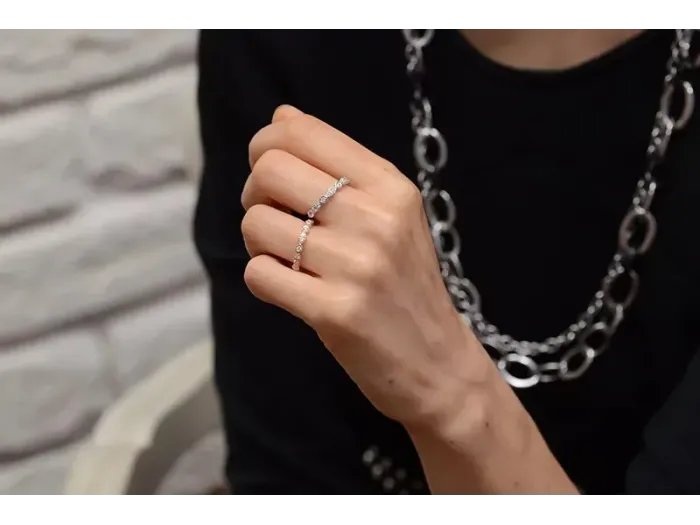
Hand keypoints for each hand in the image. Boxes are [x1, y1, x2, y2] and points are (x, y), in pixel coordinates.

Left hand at [241, 105, 485, 427]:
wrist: (439, 364)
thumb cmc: (406, 285)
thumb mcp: (393, 216)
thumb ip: (341, 167)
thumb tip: (281, 117)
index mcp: (390, 187)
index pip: (300, 132)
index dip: (265, 144)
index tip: (269, 172)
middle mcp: (376, 218)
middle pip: (268, 171)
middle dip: (254, 193)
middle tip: (273, 217)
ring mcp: (356, 266)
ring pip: (256, 224)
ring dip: (258, 242)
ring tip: (287, 258)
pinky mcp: (335, 312)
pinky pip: (259, 274)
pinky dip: (263, 279)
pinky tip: (290, 288)